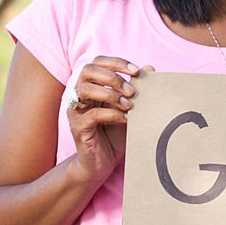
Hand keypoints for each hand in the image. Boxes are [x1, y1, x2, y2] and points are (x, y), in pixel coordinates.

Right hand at [67, 56, 152, 184]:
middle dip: (113, 77)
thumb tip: (150, 68)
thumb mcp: (129, 108)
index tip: (136, 71)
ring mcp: (76, 111)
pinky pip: (92, 114)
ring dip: (111, 94)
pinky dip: (112, 113)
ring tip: (129, 105)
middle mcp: (79, 95)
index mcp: (91, 85)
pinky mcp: (78, 127)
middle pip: (88, 70)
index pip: (97, 62)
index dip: (116, 62)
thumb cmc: (115, 133)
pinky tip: (125, 118)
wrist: (102, 162)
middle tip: (132, 91)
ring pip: (86, 89)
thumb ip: (137, 88)